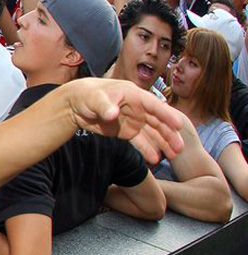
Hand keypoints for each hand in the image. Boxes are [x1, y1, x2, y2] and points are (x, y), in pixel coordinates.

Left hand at [67, 78, 184, 162]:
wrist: (75, 105)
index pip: (154, 106)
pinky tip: (154, 159)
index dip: (167, 115)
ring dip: (163, 144)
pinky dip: (147, 150)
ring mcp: (133, 120)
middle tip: (180, 148)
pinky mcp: (126, 131)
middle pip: (158, 122)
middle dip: (170, 135)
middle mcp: (138, 108)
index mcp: (134, 96)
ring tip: (173, 156)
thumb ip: (105, 106)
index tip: (179, 125)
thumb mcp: (95, 99)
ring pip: (152, 133)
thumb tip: (112, 114)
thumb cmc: (86, 96)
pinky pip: (140, 141)